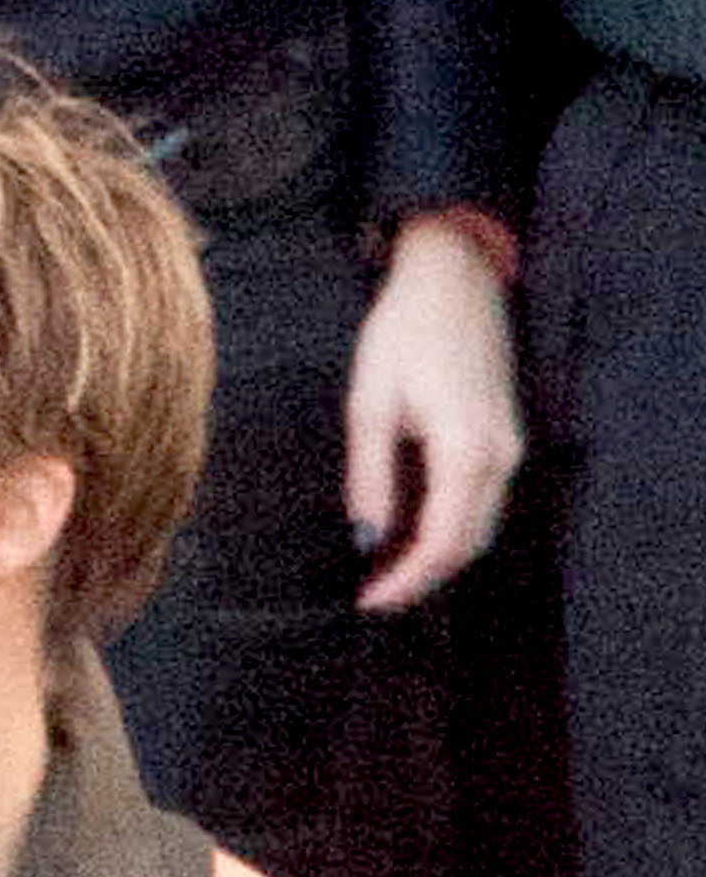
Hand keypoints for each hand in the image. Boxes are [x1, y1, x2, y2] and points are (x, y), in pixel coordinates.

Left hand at [344, 218, 521, 614]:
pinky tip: (413, 533)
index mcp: (465, 450)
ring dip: (437, 558)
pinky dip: (451, 528)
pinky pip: (484, 501)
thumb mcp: (370, 404)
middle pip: (467, 546)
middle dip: (421, 580)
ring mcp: (509, 445)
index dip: (406, 583)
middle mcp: (500, 454)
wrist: (455, 274)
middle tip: (373, 595)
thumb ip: (371, 478)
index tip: (368, 602)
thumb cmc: (407, 329)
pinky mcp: (506, 435)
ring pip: (480, 528)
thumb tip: (368, 538)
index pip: (442, 544)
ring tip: (387, 572)